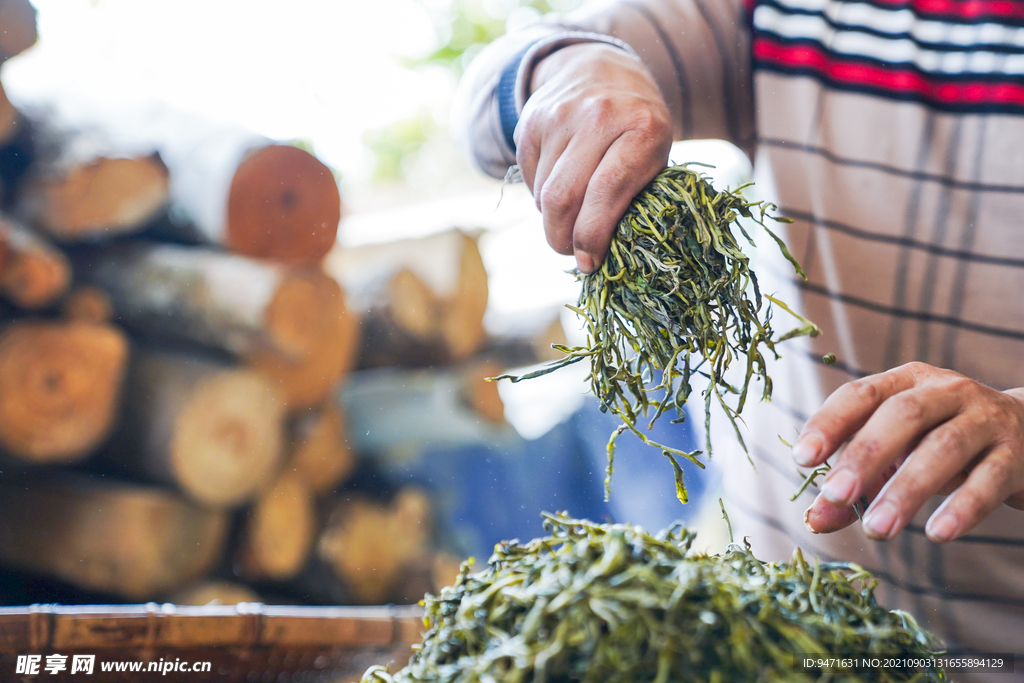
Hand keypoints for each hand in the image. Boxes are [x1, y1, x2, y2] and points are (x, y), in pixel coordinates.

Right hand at [516, 42, 672, 272]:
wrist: (603, 70)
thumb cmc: (636, 128)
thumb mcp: (653, 156)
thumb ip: (631, 198)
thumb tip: (594, 253)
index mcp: (642, 128)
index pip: (606, 193)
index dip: (592, 236)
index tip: (589, 262)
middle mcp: (598, 116)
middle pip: (563, 198)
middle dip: (562, 238)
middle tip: (569, 251)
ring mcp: (559, 115)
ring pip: (543, 193)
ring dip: (552, 219)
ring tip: (569, 218)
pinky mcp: (530, 120)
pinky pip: (530, 179)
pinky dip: (540, 196)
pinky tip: (559, 188)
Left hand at [794, 361, 1023, 541]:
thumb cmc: (945, 441)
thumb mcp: (899, 453)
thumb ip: (858, 485)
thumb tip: (815, 519)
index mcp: (907, 381)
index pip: (861, 394)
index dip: (829, 422)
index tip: (802, 457)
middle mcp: (947, 391)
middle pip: (903, 417)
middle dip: (864, 456)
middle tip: (835, 495)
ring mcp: (986, 419)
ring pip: (944, 448)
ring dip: (906, 490)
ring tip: (877, 530)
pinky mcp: (1018, 454)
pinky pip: (990, 479)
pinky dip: (963, 507)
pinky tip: (937, 533)